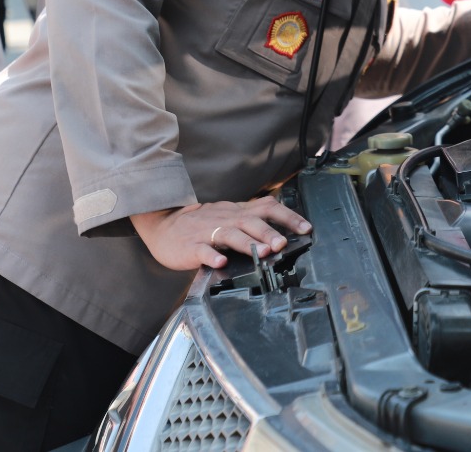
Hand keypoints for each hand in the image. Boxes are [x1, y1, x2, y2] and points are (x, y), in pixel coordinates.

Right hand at [132, 197, 311, 271]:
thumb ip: (252, 220)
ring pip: (230, 234)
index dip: (288, 216)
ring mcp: (207, 232)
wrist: (164, 225)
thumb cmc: (200, 224)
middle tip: (283, 243)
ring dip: (248, 243)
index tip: (306, 228)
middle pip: (251, 221)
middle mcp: (225, 219)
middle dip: (269, 232)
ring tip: (262, 252)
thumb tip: (284, 231)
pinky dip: (212, 256)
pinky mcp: (191, 246)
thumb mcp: (229, 215)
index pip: (267, 207)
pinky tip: (220, 263)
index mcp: (236, 211)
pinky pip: (202, 250)